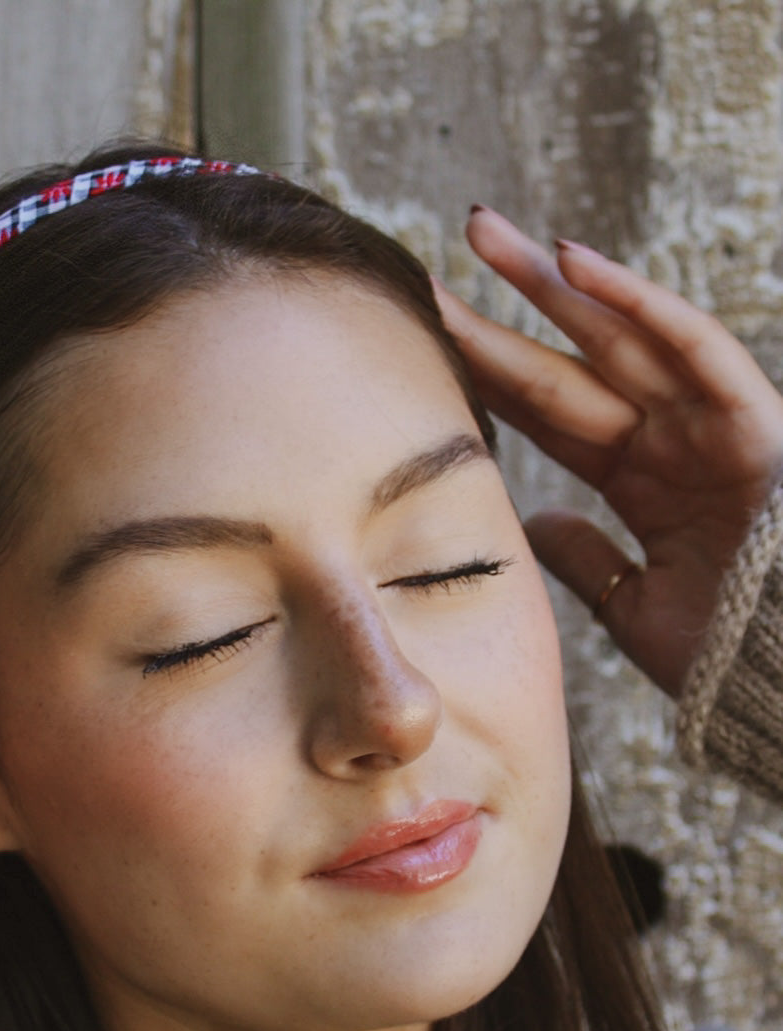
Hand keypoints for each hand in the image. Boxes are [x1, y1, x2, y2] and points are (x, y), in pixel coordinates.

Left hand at [434, 208, 782, 696]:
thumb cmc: (727, 654)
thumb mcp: (630, 604)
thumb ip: (584, 558)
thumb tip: (536, 522)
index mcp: (640, 478)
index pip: (547, 412)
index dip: (488, 371)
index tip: (426, 335)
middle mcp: (670, 437)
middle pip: (569, 359)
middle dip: (505, 306)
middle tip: (437, 256)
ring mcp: (709, 422)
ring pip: (618, 333)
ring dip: (553, 280)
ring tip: (483, 230)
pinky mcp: (752, 419)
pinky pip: (692, 345)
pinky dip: (637, 302)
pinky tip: (573, 262)